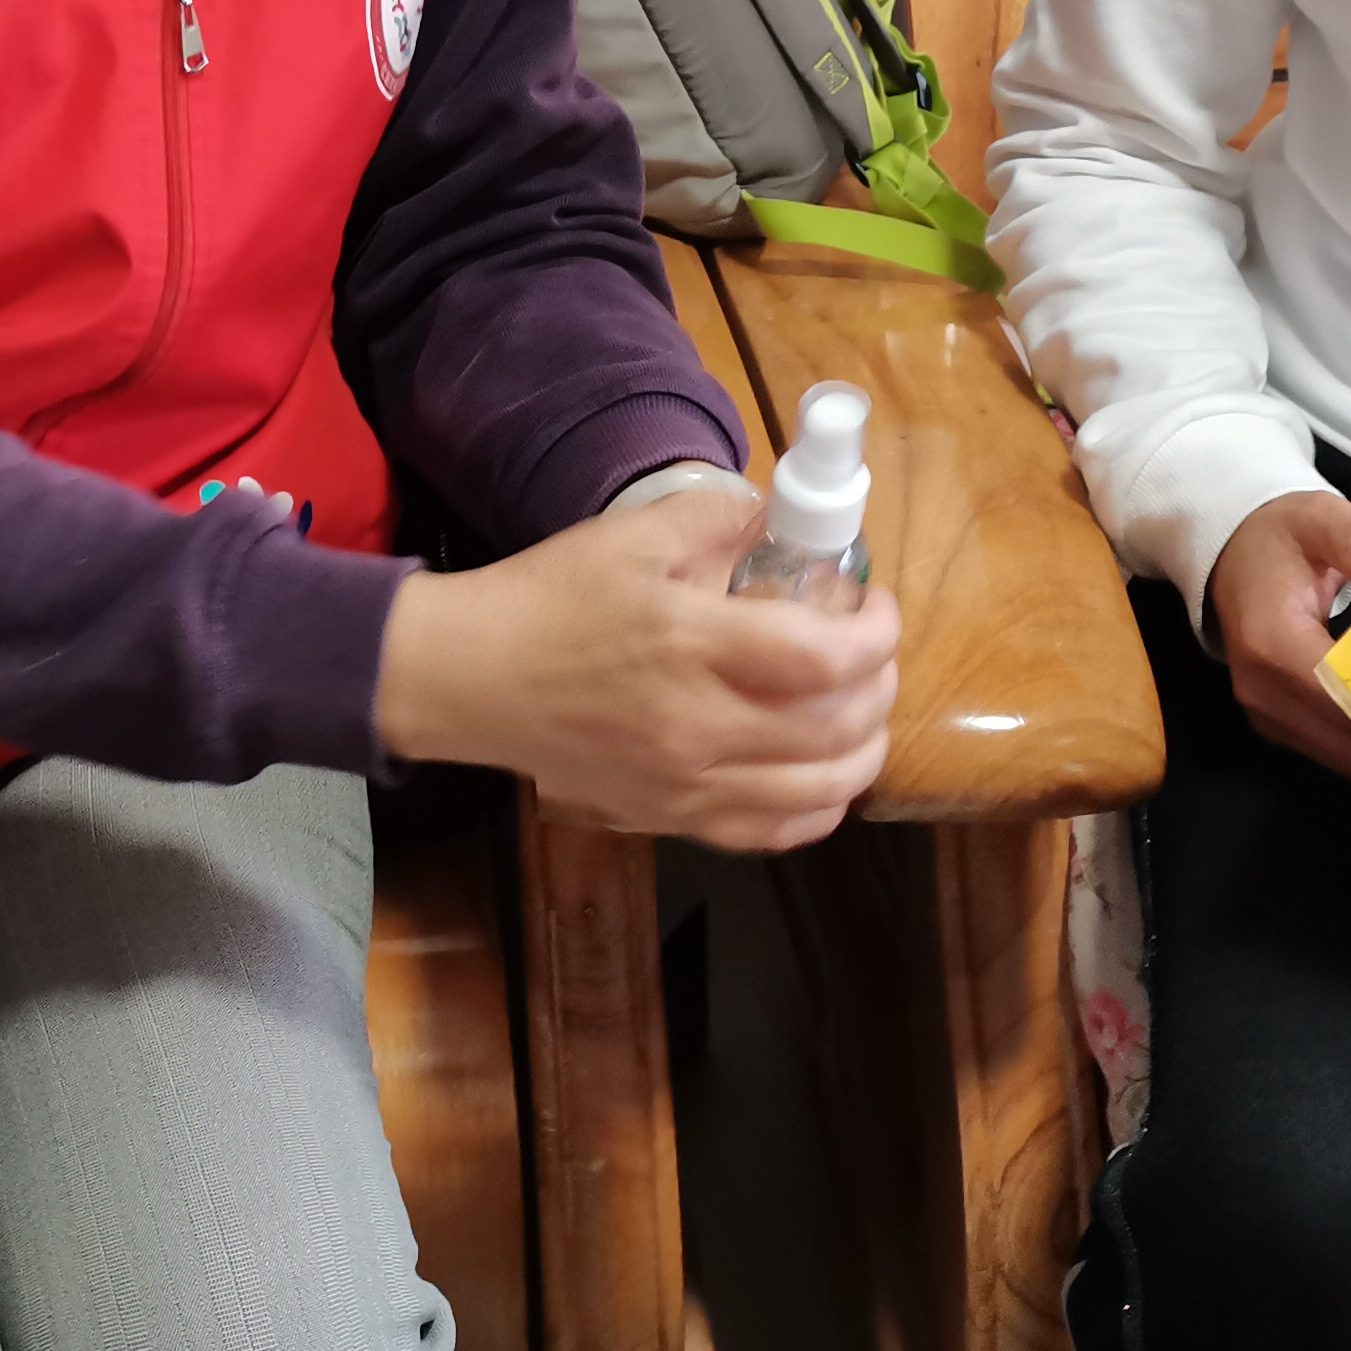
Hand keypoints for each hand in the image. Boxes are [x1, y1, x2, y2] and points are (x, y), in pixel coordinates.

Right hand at [377, 487, 896, 850]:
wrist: (470, 680)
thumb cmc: (548, 599)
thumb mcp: (631, 535)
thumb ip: (719, 519)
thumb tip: (791, 518)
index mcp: (688, 642)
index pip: (822, 656)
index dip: (876, 633)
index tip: (876, 607)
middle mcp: (694, 726)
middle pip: (836, 729)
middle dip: (880, 687)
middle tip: (872, 653)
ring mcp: (683, 785)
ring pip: (819, 793)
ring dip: (864, 751)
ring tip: (861, 712)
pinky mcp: (667, 819)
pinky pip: (771, 833)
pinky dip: (818, 808)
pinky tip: (823, 773)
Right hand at [1206, 489, 1350, 785]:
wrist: (1230, 557)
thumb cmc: (1280, 539)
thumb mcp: (1318, 518)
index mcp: (1271, 641)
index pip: (1344, 696)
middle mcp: (1262, 691)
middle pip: (1350, 744)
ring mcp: (1267, 715)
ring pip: (1346, 760)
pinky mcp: (1276, 726)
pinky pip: (1335, 755)